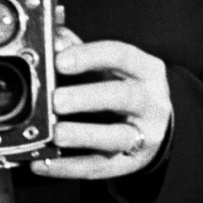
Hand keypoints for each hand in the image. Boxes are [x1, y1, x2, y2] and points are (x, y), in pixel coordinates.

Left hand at [31, 30, 172, 180]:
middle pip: (124, 97)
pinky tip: (44, 163)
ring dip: (83, 135)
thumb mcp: (112, 66)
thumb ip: (81, 50)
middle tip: (57, 100)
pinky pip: (100, 167)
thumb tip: (53, 35)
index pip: (122, 56)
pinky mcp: (129, 163)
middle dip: (88, 97)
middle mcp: (150, 102)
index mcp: (146, 70)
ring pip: (117, 137)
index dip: (90, 56)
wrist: (158, 125)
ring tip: (55, 135)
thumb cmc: (125, 87)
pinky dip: (69, 167)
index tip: (60, 60)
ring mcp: (143, 135)